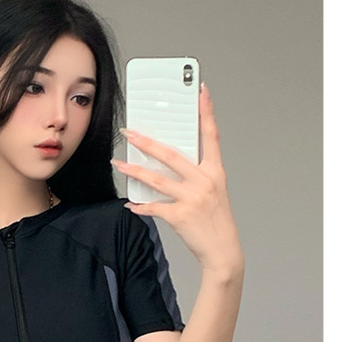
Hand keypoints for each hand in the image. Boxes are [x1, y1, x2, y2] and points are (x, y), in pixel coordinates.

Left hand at [114, 84, 243, 274]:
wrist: (223, 251)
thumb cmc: (216, 221)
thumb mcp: (213, 192)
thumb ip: (195, 175)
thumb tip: (168, 162)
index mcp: (215, 171)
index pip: (211, 135)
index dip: (206, 111)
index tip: (201, 90)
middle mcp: (205, 181)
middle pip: (171, 154)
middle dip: (147, 142)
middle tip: (129, 131)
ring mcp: (192, 198)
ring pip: (157, 179)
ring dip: (134, 170)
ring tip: (118, 163)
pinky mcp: (181, 215)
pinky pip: (154, 207)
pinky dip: (140, 206)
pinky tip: (130, 205)